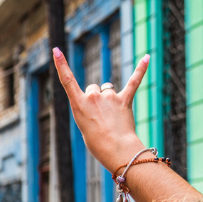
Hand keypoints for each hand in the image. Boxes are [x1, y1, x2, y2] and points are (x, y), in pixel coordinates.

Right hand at [53, 48, 149, 173]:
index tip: (56, 50)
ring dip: (110, 98)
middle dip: (96, 99)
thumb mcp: (85, 124)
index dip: (61, 64)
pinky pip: (133, 82)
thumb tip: (105, 98)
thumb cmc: (97, 142)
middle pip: (93, 88)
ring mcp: (109, 97)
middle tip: (100, 118)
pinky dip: (140, 69)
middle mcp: (93, 96)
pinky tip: (147, 57)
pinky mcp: (125, 100)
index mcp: (78, 104)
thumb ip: (90, 108)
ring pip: (108, 89)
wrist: (116, 150)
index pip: (67, 80)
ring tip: (113, 116)